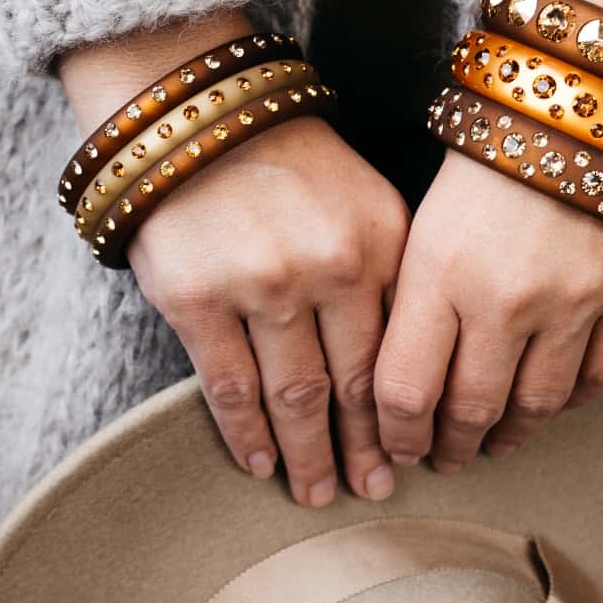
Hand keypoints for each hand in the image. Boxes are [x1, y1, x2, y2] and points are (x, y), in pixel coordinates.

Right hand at [126, 116, 409, 505]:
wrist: (190, 108)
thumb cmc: (281, 157)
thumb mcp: (360, 198)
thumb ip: (386, 270)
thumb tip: (401, 362)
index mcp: (381, 242)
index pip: (401, 350)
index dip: (405, 414)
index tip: (412, 454)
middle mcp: (330, 267)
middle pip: (354, 386)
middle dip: (364, 450)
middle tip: (373, 493)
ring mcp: (261, 286)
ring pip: (294, 397)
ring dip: (307, 456)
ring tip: (315, 494)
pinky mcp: (197, 298)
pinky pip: (229, 386)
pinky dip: (247, 434)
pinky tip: (261, 464)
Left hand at [374, 146, 602, 465]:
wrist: (589, 96)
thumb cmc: (492, 148)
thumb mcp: (426, 215)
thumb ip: (413, 295)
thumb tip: (397, 376)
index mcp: (439, 270)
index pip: (404, 389)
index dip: (395, 433)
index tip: (394, 443)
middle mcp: (505, 298)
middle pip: (471, 410)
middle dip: (449, 445)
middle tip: (441, 456)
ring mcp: (574, 302)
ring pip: (536, 406)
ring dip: (509, 435)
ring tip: (491, 441)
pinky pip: (598, 378)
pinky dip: (570, 402)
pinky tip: (548, 403)